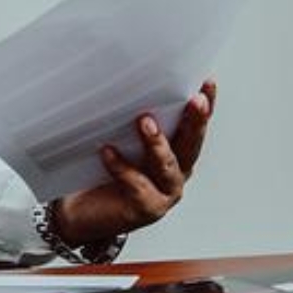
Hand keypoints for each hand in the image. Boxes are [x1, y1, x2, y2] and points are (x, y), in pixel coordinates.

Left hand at [53, 80, 216, 245]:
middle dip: (196, 121)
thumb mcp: (119, 139)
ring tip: (145, 121)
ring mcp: (164, 193)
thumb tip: (121, 80)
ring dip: (157, 143)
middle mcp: (176, 173)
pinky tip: (107, 151)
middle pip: (190, 144)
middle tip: (195, 100)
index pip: (194, 126)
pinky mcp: (145, 209)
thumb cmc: (103, 172)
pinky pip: (136, 185)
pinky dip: (122, 167)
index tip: (207, 82)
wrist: (85, 212)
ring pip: (167, 166)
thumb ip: (127, 118)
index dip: (205, 105)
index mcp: (176, 153)